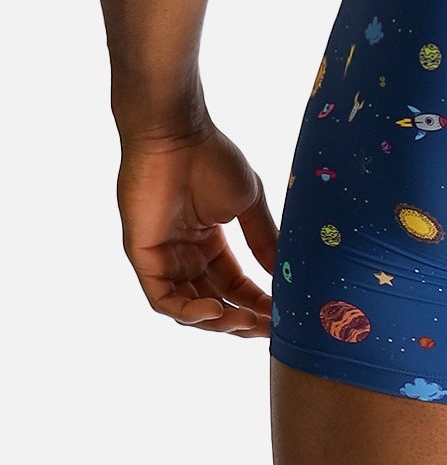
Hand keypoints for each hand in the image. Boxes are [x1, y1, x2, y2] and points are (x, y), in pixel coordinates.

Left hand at [117, 119, 277, 336]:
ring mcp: (162, 258)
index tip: (282, 316)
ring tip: (245, 322)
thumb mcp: (248, 204)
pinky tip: (215, 310)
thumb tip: (286, 273)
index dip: (257, 303)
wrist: (178, 135)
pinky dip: (188, 311)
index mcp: (209, 242)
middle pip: (214, 301)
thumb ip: (264, 239)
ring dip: (218, 320)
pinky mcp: (142, 258)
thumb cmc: (212, 159)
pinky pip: (163, 299)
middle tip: (269, 329)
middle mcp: (184, 255)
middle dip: (241, 319)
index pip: (234, 284)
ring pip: (189, 307)